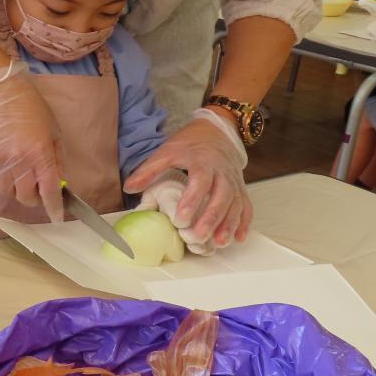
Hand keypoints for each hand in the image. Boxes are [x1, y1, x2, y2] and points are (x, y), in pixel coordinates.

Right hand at [0, 61, 63, 223]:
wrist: (4, 94)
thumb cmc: (33, 111)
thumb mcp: (54, 134)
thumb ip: (57, 161)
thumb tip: (59, 184)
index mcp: (41, 154)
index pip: (49, 190)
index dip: (54, 208)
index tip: (56, 218)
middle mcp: (20, 161)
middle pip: (26, 197)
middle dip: (32, 198)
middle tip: (34, 189)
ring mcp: (0, 160)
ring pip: (7, 192)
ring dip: (14, 189)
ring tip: (16, 175)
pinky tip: (2, 170)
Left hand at [124, 108, 250, 247]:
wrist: (215, 132)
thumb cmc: (189, 144)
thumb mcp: (166, 151)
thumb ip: (148, 170)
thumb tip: (129, 188)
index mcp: (203, 161)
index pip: (200, 182)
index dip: (192, 201)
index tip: (180, 220)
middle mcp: (222, 172)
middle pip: (222, 196)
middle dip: (211, 218)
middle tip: (198, 236)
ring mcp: (234, 181)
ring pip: (236, 204)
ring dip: (229, 224)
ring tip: (219, 243)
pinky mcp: (241, 189)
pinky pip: (246, 206)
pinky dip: (244, 223)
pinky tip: (238, 239)